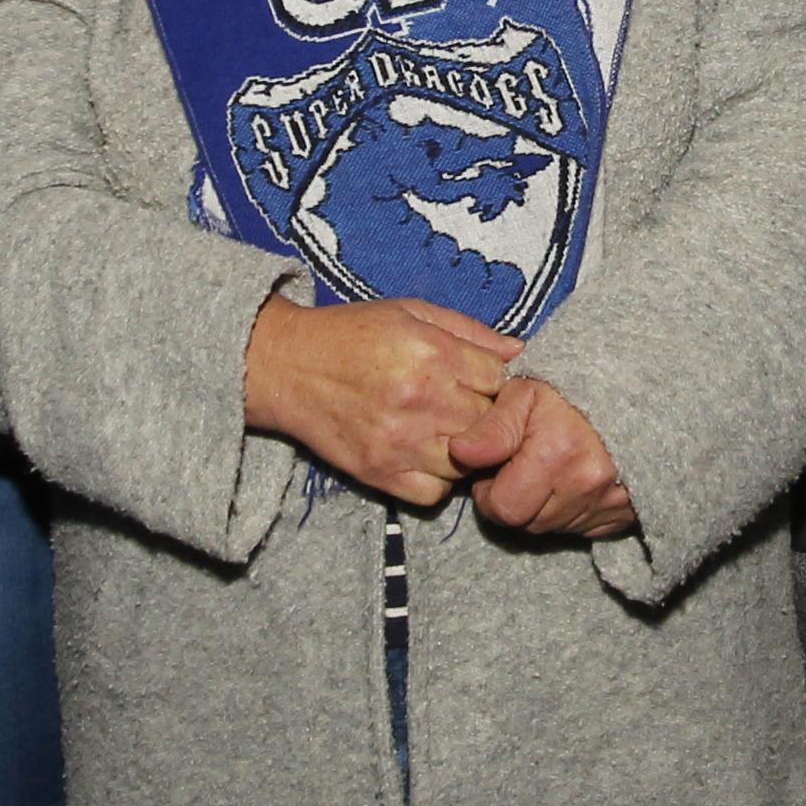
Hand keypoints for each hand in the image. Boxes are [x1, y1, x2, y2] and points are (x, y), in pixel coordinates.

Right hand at [242, 292, 512, 505]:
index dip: (496, 384)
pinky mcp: (379, 474)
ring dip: (466, 453)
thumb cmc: (351, 334)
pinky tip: (424, 457)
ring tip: (446, 433)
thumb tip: (518, 352)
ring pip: (469, 465)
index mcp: (433, 353)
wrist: (286, 366)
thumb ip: (469, 330)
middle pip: (490, 425)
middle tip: (466, 410)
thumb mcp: (410, 311)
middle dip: (486, 418)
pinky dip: (437, 482)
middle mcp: (421, 399)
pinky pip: (434, 494)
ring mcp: (401, 442)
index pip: (501, 382)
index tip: (482, 384)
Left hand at [455, 373, 633, 540]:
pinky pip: (583, 530)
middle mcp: (584, 486)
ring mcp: (607, 503)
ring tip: (549, 469)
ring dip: (542, 506)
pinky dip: (572, 511)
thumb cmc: (573, 387)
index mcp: (556, 455)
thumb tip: (459, 453)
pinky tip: (573, 481)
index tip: (495, 469)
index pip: (502, 508)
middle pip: (527, 523)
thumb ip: (491, 427)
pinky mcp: (624, 513)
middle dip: (515, 500)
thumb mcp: (525, 392)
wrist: (636, 392)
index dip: (489, 492)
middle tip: (521, 468)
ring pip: (553, 527)